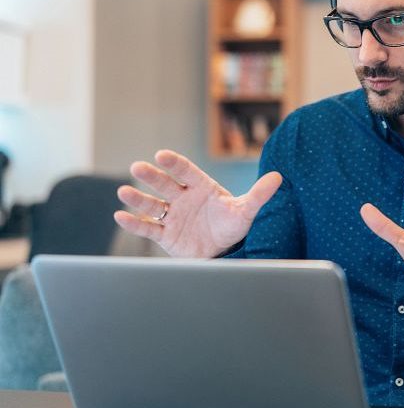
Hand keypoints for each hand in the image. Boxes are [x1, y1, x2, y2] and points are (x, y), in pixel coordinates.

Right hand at [114, 149, 281, 257]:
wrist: (225, 252)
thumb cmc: (234, 226)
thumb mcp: (246, 211)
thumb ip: (259, 194)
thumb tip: (278, 177)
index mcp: (202, 188)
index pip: (186, 172)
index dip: (175, 164)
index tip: (161, 155)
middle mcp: (183, 198)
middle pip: (165, 185)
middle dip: (152, 177)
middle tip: (137, 167)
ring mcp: (173, 216)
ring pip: (152, 205)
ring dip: (138, 198)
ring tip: (124, 191)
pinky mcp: (166, 235)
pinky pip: (148, 228)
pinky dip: (134, 223)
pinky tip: (121, 216)